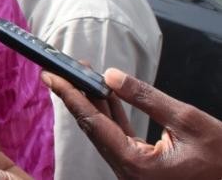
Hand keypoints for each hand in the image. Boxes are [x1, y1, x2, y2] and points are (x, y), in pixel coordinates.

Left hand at [44, 67, 221, 179]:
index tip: (51, 75)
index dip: (70, 95)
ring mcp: (134, 173)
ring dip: (93, 104)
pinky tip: (104, 95)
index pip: (93, 122)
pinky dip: (111, 116)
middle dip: (76, 96)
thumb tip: (110, 76)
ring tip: (81, 75)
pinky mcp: (142, 169)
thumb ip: (146, 97)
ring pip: (104, 133)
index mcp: (136, 165)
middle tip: (61, 69)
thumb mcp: (188, 121)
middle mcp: (129, 172)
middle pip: (93, 128)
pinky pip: (119, 138)